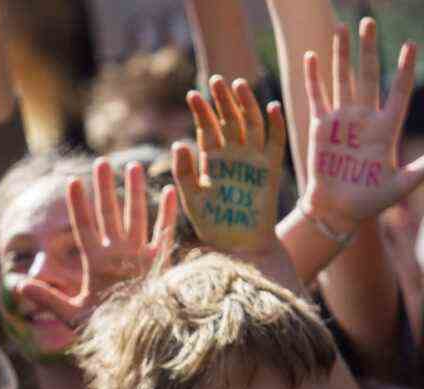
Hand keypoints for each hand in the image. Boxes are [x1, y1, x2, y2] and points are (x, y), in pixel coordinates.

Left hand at [18, 159, 175, 326]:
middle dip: (105, 189)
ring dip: (134, 193)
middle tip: (101, 163)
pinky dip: (166, 214)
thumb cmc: (102, 328)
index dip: (78, 206)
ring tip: (131, 166)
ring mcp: (138, 256)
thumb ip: (48, 297)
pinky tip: (167, 191)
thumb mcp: (71, 313)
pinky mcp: (159, 264)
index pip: (83, 227)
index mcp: (95, 262)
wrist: (134, 342)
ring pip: (136, 217)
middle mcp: (116, 253)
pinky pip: (163, 234)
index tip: (72, 182)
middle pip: (108, 214)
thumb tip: (19, 286)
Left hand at [172, 76, 285, 252]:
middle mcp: (232, 154)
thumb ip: (184, 172)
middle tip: (217, 79)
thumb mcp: (192, 197)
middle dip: (223, 99)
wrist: (240, 244)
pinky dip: (275, 124)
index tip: (192, 95)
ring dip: (246, 104)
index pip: (207, 128)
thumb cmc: (213, 224)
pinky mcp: (271, 167)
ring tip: (238, 84)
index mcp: (211, 159)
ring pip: (251, 123)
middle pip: (229, 119)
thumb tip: (178, 143)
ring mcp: (253, 158)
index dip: (201, 111)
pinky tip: (272, 106)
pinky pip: (276, 141)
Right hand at [302, 19, 423, 232]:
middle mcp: (364, 118)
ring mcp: (341, 120)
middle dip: (369, 49)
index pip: (399, 91)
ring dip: (341, 55)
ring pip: (342, 79)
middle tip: (368, 22)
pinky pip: (316, 97)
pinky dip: (313, 77)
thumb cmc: (370, 200)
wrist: (337, 209)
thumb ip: (423, 168)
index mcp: (386, 128)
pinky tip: (311, 56)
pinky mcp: (320, 127)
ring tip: (341, 28)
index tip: (410, 45)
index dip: (404, 69)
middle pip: (367, 75)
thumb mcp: (403, 184)